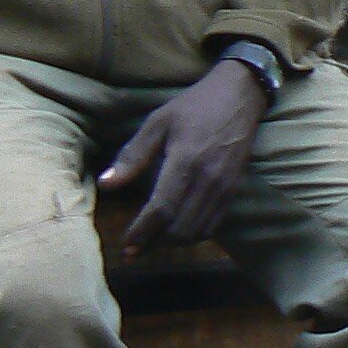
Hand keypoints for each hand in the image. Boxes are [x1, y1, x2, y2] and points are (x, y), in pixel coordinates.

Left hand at [99, 61, 270, 257]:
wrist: (241, 97)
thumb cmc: (195, 106)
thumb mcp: (158, 122)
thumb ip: (132, 156)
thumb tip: (107, 184)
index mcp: (185, 161)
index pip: (162, 209)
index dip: (142, 233)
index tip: (126, 247)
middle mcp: (208, 180)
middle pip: (179, 229)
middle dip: (154, 244)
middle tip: (134, 250)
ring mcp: (224, 188)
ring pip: (197, 232)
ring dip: (173, 243)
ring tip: (152, 242)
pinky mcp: (234, 191)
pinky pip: (213, 225)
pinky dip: (193, 235)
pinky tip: (177, 232)